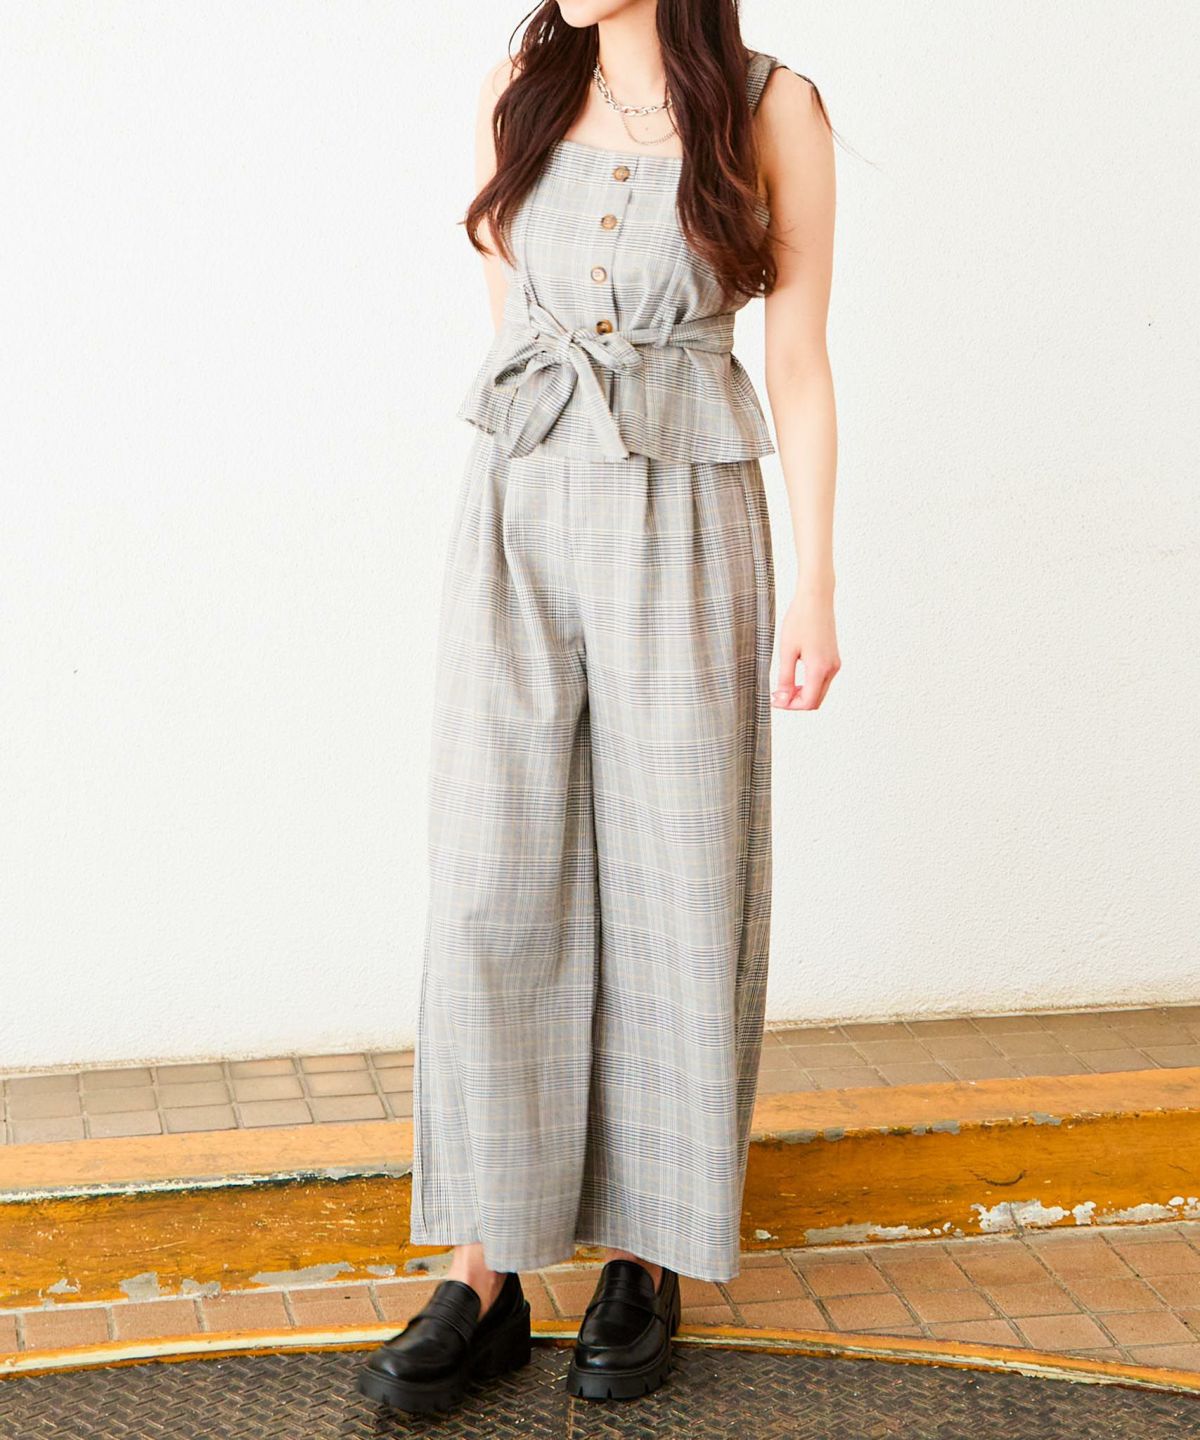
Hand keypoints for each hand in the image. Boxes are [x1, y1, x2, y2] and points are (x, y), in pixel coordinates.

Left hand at [771, 586, 839, 710]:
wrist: (816, 599)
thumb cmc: (800, 620)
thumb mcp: (787, 651)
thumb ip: (785, 677)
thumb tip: (783, 698)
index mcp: (819, 668)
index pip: (808, 702)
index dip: (790, 706)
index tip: (774, 700)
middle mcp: (831, 669)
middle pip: (815, 700)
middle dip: (796, 703)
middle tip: (777, 696)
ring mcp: (834, 664)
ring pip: (820, 692)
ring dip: (802, 695)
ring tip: (783, 688)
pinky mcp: (833, 658)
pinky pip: (822, 681)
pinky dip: (809, 685)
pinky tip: (795, 679)